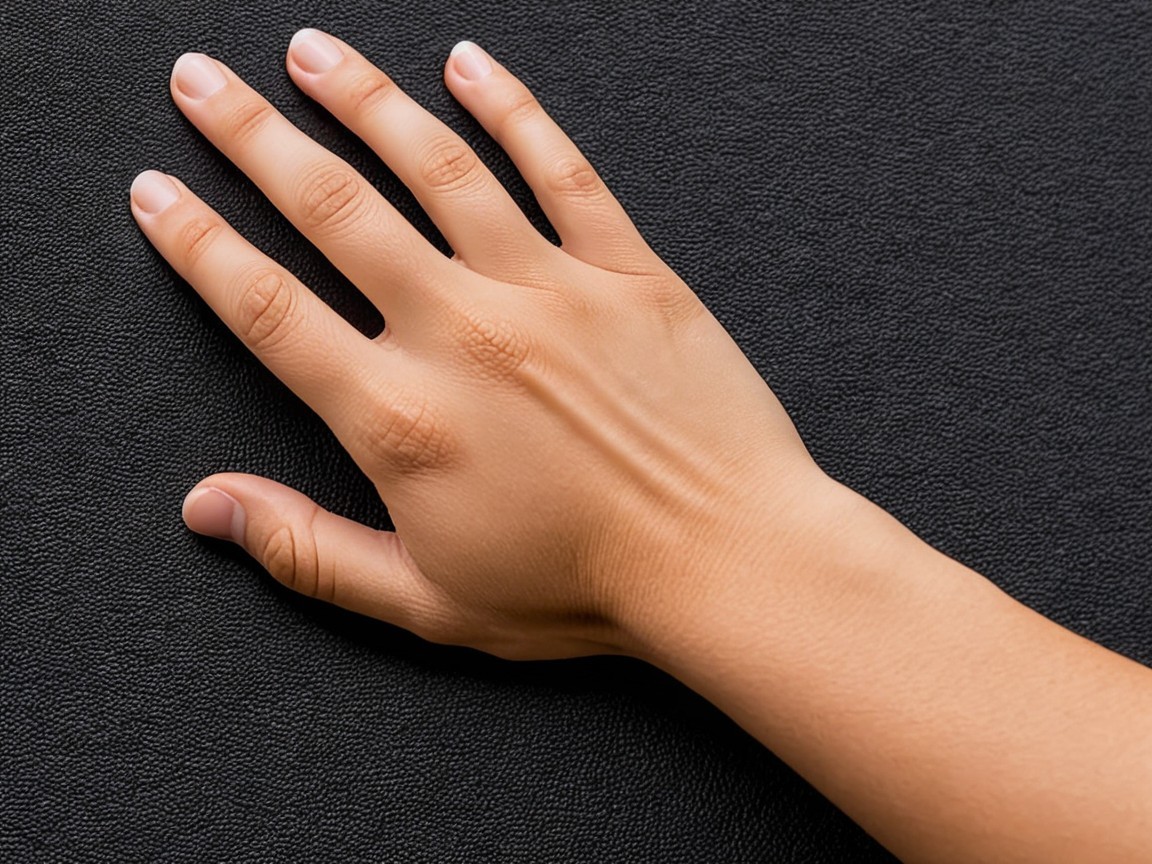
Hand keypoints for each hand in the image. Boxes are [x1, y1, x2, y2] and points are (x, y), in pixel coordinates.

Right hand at [131, 30, 828, 659]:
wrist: (724, 560)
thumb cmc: (581, 589)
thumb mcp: (427, 599)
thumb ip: (308, 550)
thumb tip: (207, 509)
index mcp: (401, 417)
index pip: (268, 308)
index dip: (199, 245)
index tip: (157, 194)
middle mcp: (461, 332)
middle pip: (332, 207)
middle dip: (253, 136)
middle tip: (203, 83)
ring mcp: (547, 288)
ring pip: (435, 164)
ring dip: (362, 99)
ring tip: (310, 53)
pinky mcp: (625, 269)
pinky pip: (558, 166)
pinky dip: (511, 107)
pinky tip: (469, 64)